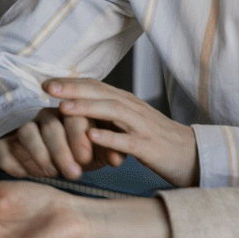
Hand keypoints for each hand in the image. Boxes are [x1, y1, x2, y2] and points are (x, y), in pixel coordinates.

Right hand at [0, 106, 118, 180]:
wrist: (59, 157)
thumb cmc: (83, 152)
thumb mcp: (100, 152)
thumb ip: (111, 152)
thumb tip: (117, 158)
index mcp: (71, 113)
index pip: (73, 117)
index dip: (79, 137)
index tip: (86, 159)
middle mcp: (46, 117)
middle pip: (50, 126)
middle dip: (62, 150)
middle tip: (73, 173)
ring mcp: (25, 127)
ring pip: (26, 132)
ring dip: (39, 154)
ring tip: (51, 173)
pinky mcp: (6, 141)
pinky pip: (2, 146)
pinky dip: (10, 160)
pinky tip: (23, 174)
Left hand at [46, 77, 199, 186]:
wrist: (192, 154)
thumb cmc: (156, 139)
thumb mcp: (129, 122)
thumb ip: (107, 113)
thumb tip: (76, 106)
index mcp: (126, 102)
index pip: (95, 86)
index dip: (71, 83)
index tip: (46, 82)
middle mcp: (133, 108)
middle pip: (100, 93)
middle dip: (72, 89)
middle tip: (47, 87)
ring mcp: (142, 126)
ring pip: (112, 112)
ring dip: (86, 108)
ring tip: (63, 108)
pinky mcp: (150, 147)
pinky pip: (128, 141)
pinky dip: (109, 137)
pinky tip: (92, 136)